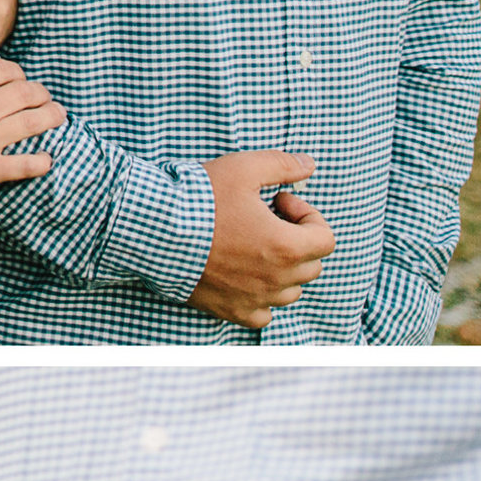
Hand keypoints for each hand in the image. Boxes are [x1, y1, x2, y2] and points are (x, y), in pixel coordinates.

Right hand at [0, 40, 62, 207]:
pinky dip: (40, 161)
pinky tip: (47, 159)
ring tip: (58, 115)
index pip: (5, 70)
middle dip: (40, 92)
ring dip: (51, 116)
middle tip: (43, 96)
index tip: (17, 79)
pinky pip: (24, 164)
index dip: (16, 72)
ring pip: (34, 122)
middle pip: (26, 93)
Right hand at [188, 152, 336, 327]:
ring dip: (283, 270)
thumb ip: (283, 165)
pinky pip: (263, 316)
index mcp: (287, 246)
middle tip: (266, 221)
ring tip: (256, 248)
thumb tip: (309, 165)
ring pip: (291, 291)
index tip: (280, 202)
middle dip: (297, 240)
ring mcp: (254, 298)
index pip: (326, 238)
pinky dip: (263, 300)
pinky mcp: (231, 310)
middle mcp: (276, 279)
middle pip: (312, 265)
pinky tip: (247, 280)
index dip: (308, 215)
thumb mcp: (244, 168)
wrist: (155, 232)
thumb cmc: (200, 201)